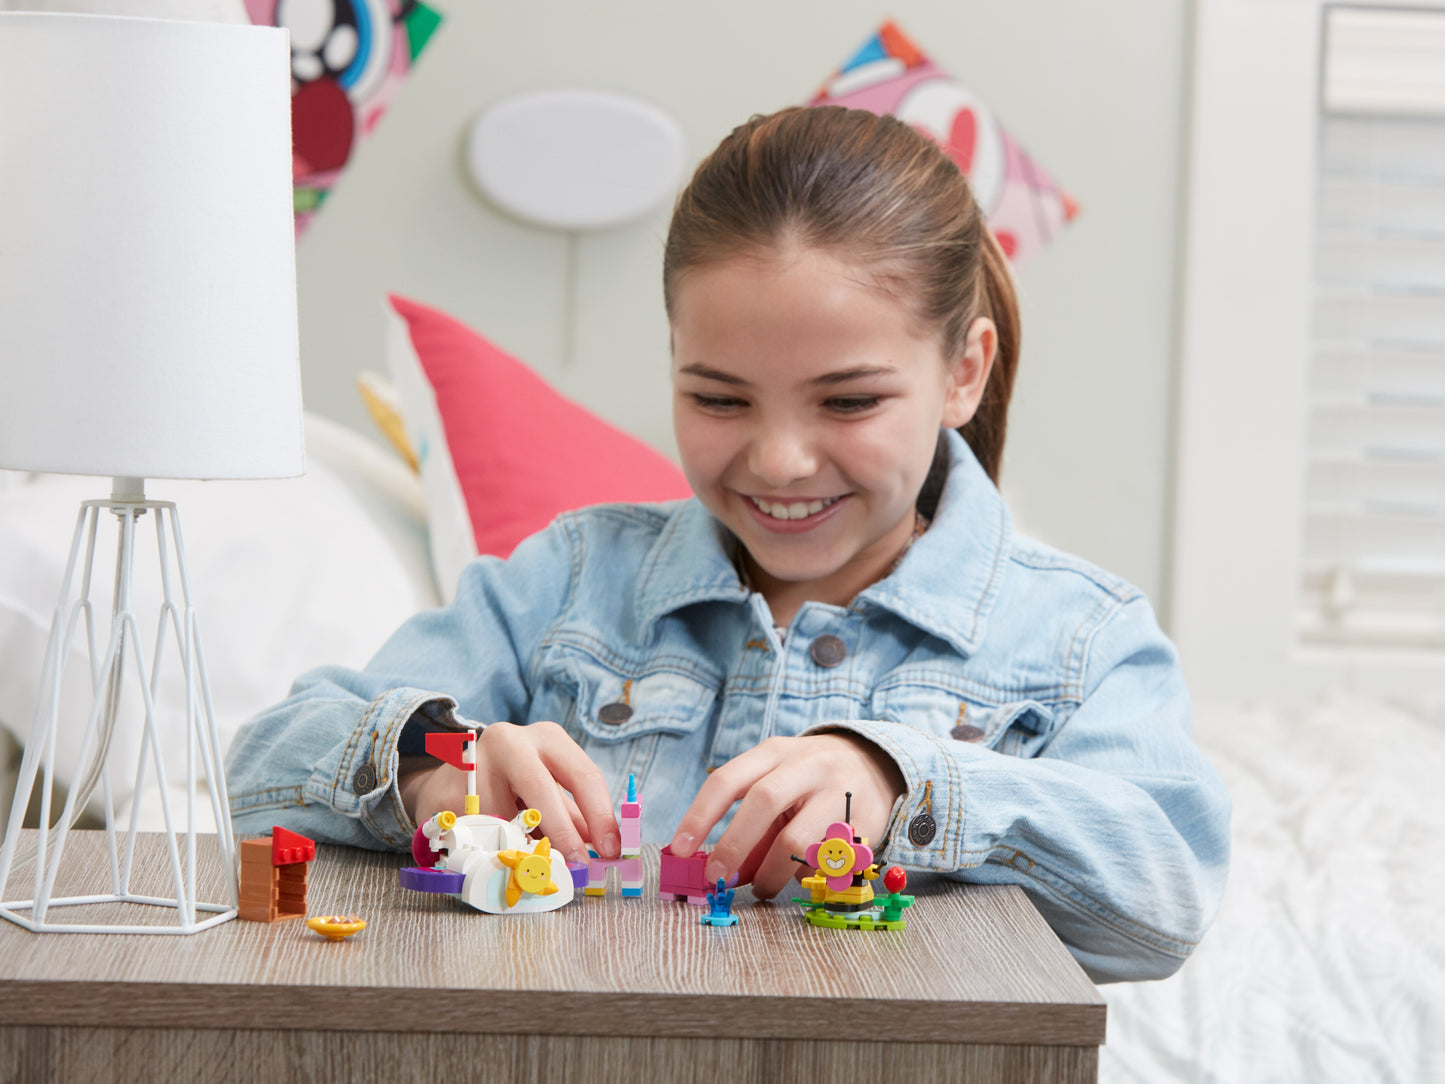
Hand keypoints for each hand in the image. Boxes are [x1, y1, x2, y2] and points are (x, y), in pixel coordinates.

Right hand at [398, 721, 618, 866]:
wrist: (452, 779)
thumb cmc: (514, 786)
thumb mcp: (549, 791)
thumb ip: (575, 817)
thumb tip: (604, 850)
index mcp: (547, 739)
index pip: (584, 775)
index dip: (601, 816)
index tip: (610, 850)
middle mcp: (511, 741)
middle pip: (543, 790)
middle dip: (563, 833)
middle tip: (576, 865)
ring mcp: (475, 762)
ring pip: (506, 817)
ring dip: (520, 845)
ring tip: (521, 854)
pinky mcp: (448, 789)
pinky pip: (477, 832)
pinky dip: (490, 848)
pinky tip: (491, 847)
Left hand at [667, 733, 904, 900]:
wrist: (873, 761)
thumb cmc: (807, 780)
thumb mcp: (774, 785)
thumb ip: (749, 826)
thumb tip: (718, 871)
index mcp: (773, 752)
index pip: (727, 780)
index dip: (699, 816)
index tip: (680, 850)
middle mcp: (807, 765)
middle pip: (763, 803)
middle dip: (733, 846)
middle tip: (717, 878)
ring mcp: (839, 791)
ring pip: (798, 839)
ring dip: (771, 873)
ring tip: (762, 887)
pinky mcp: (864, 821)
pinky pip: (826, 860)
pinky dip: (806, 876)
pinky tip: (800, 876)